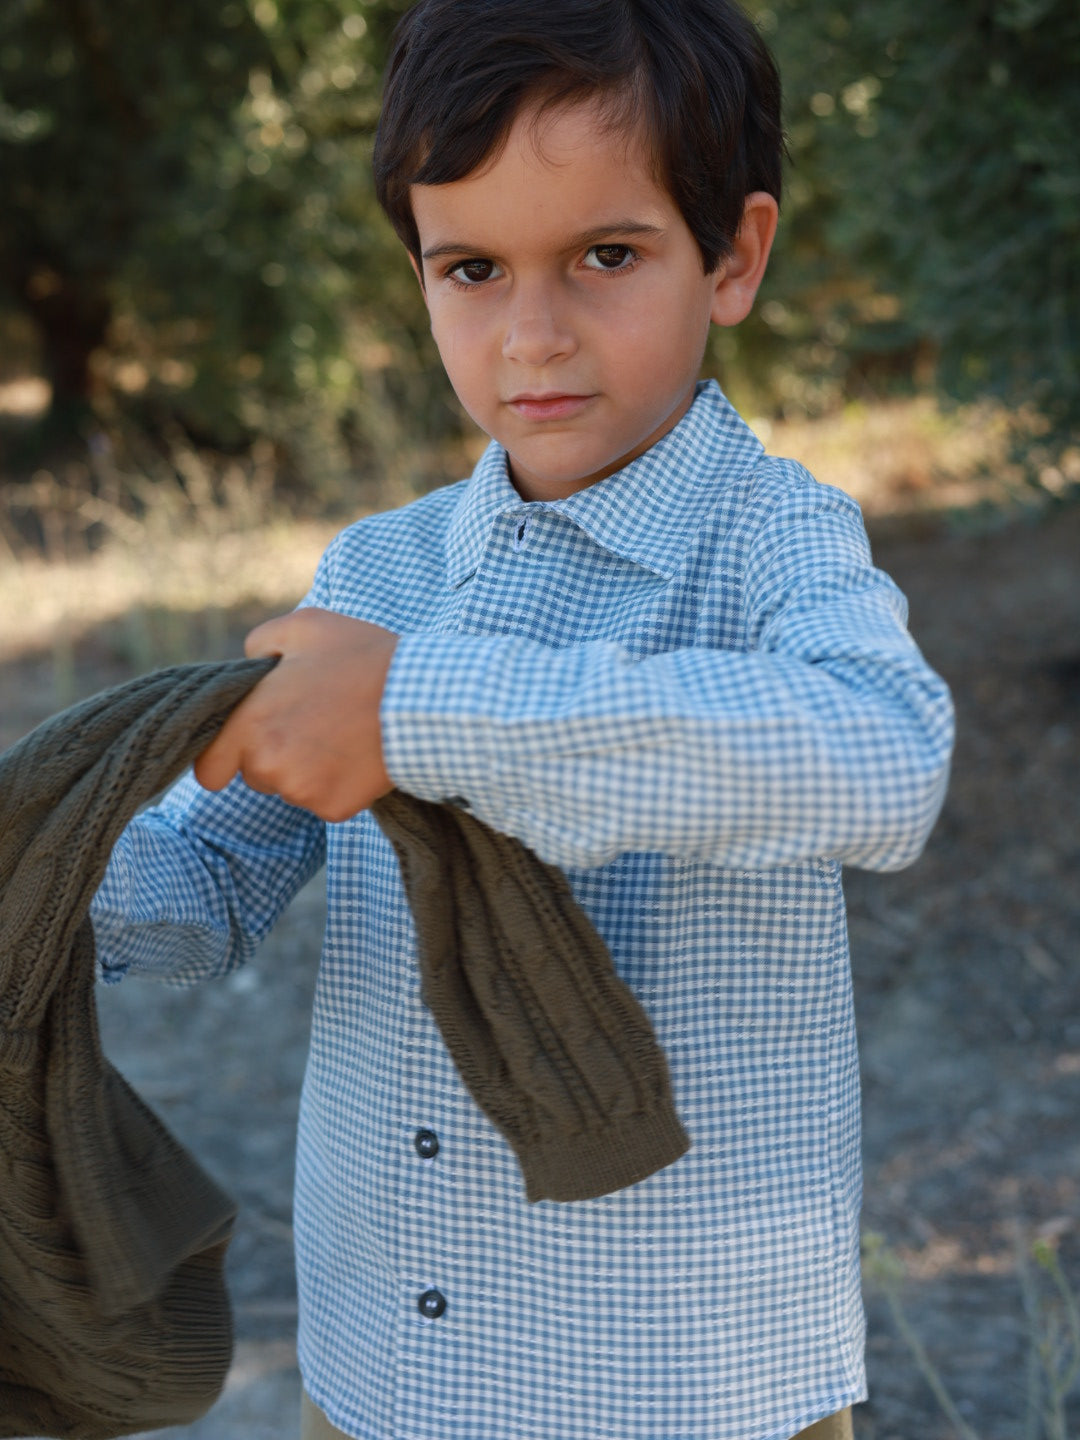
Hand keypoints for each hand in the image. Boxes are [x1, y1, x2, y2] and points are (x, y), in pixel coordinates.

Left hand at [194, 608, 399, 821]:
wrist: (418, 699)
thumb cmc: (359, 657)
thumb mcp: (303, 626)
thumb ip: (258, 644)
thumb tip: (249, 663)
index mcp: (250, 724)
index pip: (208, 768)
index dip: (221, 758)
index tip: (238, 751)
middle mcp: (268, 765)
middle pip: (257, 773)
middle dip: (276, 753)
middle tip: (313, 721)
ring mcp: (302, 791)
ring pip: (291, 787)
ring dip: (307, 769)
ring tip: (341, 734)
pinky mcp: (334, 808)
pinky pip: (324, 801)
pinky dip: (338, 784)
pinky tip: (358, 755)